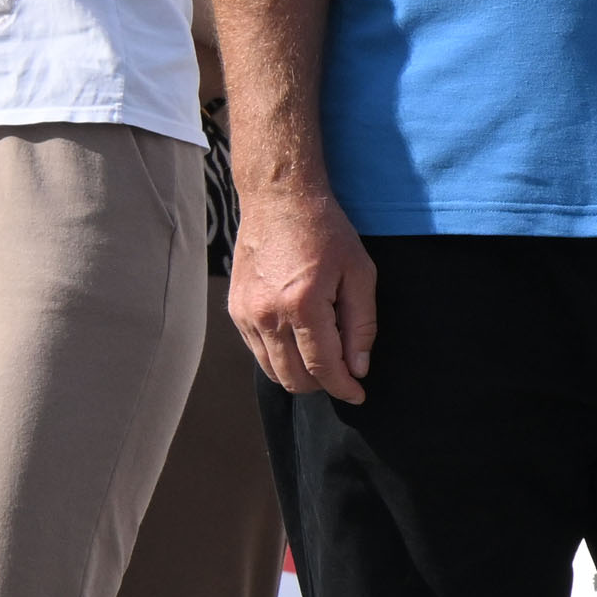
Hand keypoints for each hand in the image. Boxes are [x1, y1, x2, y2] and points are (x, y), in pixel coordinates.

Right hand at [229, 181, 377, 404]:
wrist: (279, 201)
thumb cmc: (327, 233)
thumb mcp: (360, 274)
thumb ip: (361, 325)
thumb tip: (358, 368)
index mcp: (303, 305)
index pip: (322, 367)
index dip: (343, 387)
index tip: (359, 394)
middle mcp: (267, 314)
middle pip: (293, 377)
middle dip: (322, 385)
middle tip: (344, 376)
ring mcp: (246, 314)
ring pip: (271, 369)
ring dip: (299, 375)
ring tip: (324, 361)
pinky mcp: (235, 310)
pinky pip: (257, 350)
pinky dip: (279, 357)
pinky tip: (300, 344)